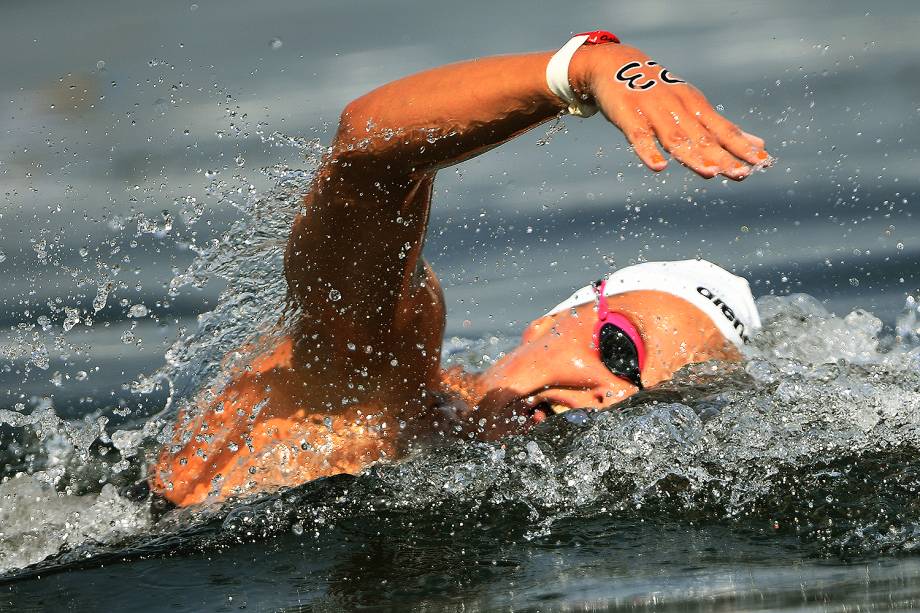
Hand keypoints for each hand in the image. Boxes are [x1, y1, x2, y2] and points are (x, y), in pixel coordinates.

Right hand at [572, 44, 769, 179]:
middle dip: (724, 156)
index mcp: (696, 107)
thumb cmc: (659, 91)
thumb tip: (758, 145)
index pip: (724, 130)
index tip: (763, 161)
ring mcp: (654, 112)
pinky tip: (659, 167)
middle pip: (704, 137)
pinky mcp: (629, 116)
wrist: (615, 64)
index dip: (742, 146)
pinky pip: (640, 137)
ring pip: (676, 138)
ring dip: (693, 156)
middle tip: (742, 173)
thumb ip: (721, 129)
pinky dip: (649, 152)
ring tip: (711, 173)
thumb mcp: (692, 105)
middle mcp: (679, 108)